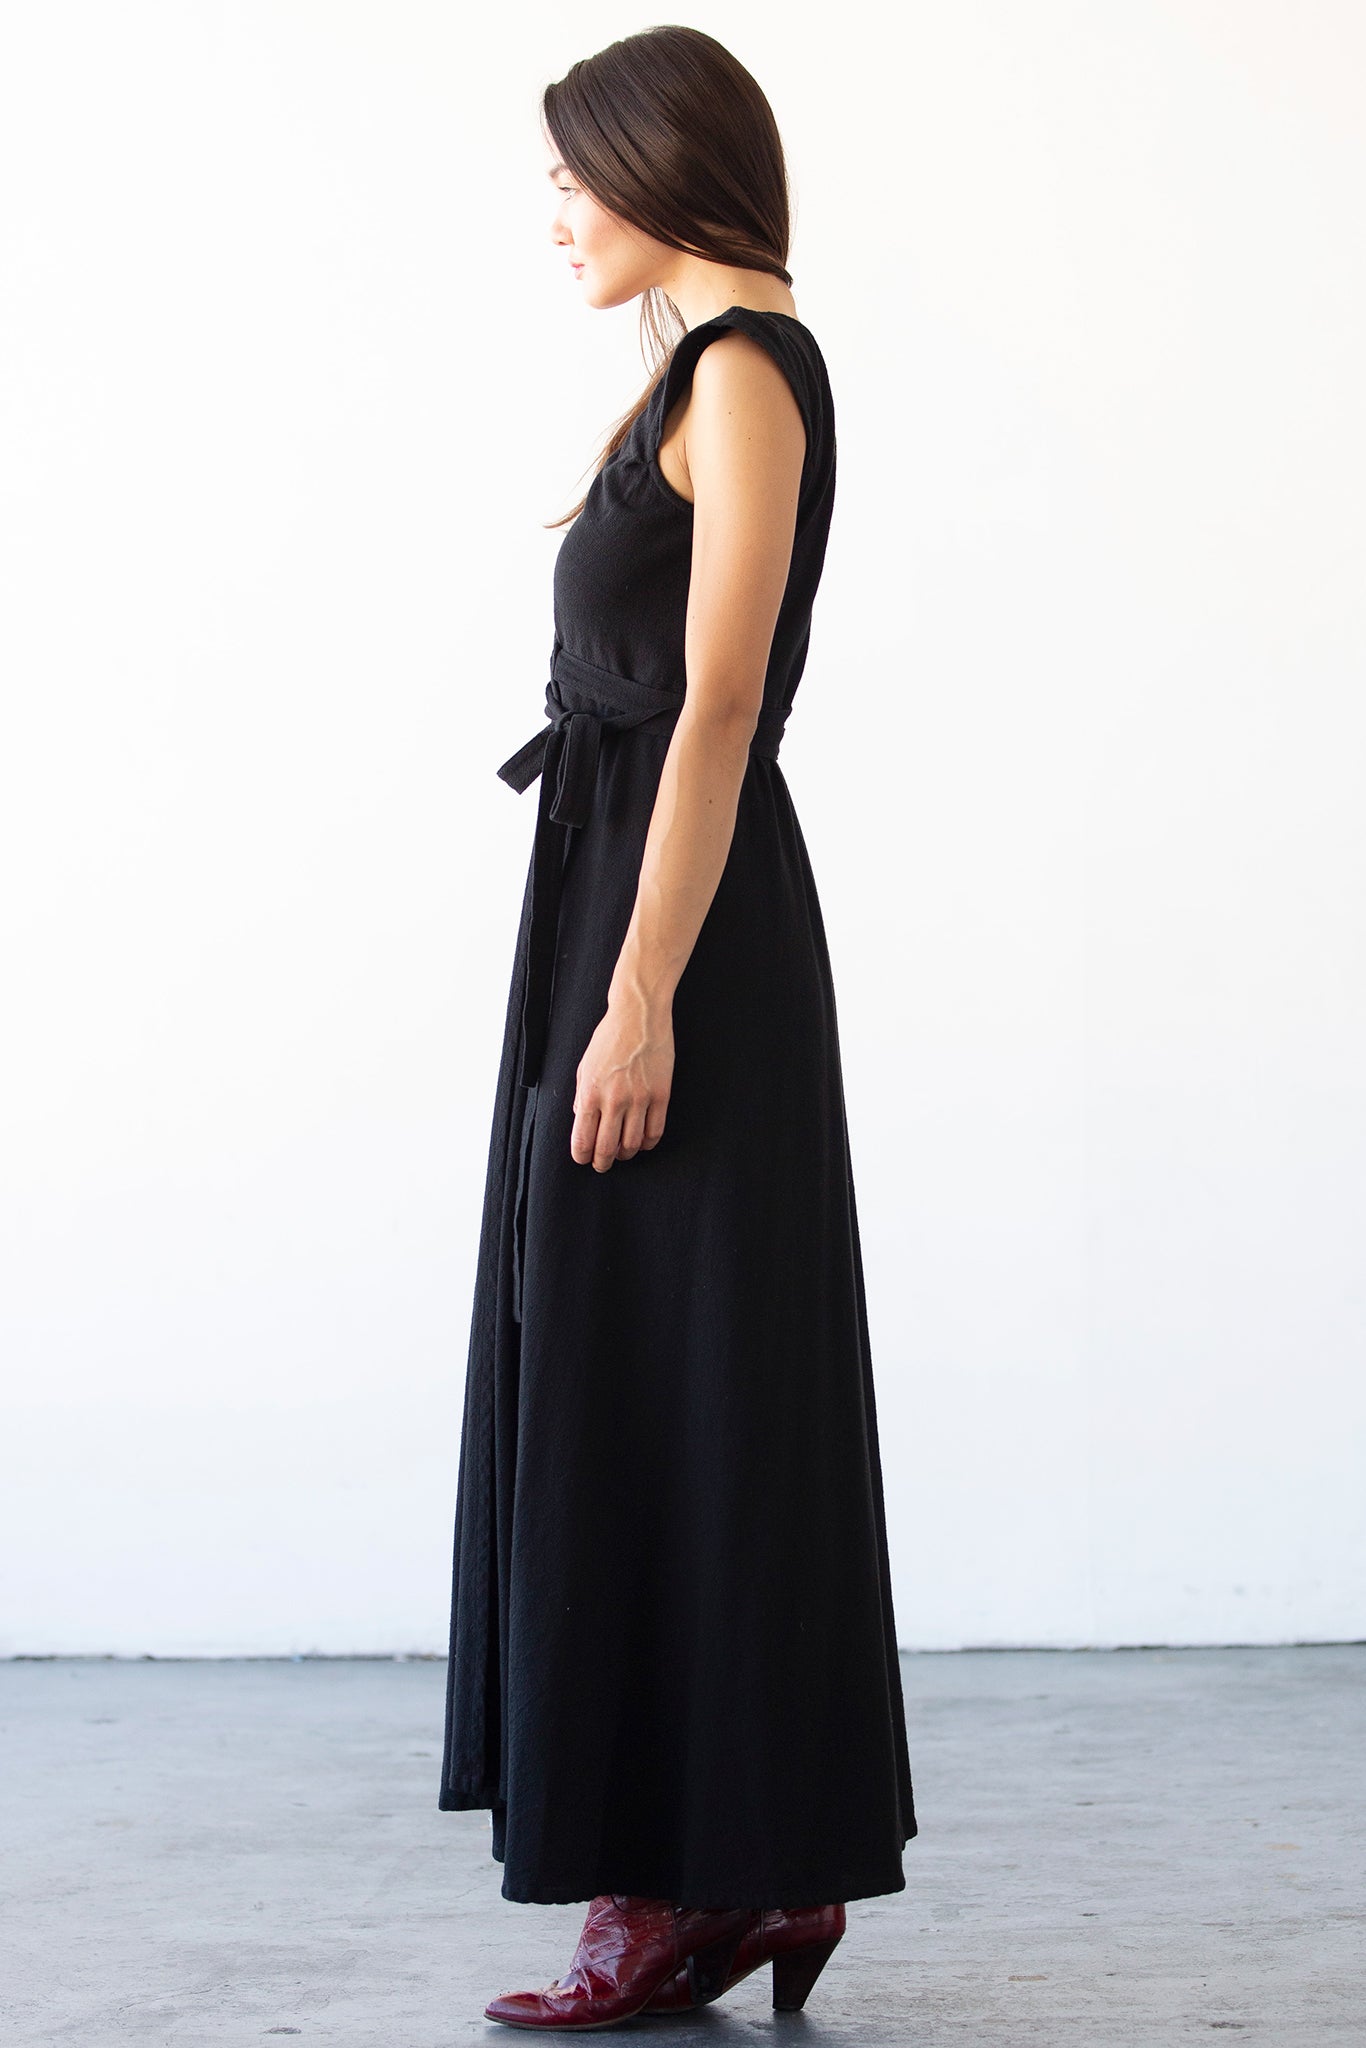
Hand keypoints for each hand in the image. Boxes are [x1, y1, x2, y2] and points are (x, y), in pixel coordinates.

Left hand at [571, 996, 673, 1171]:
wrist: (638, 1015)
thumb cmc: (609, 1037)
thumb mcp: (584, 1066)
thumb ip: (581, 1096)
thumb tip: (580, 1120)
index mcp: (590, 1093)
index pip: (582, 1139)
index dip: (582, 1156)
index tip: (584, 1159)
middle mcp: (613, 1100)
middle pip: (607, 1148)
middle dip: (602, 1163)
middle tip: (602, 1165)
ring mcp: (639, 1098)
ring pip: (632, 1144)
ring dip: (625, 1154)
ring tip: (622, 1152)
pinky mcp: (661, 1095)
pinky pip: (655, 1131)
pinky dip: (647, 1143)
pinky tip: (642, 1141)